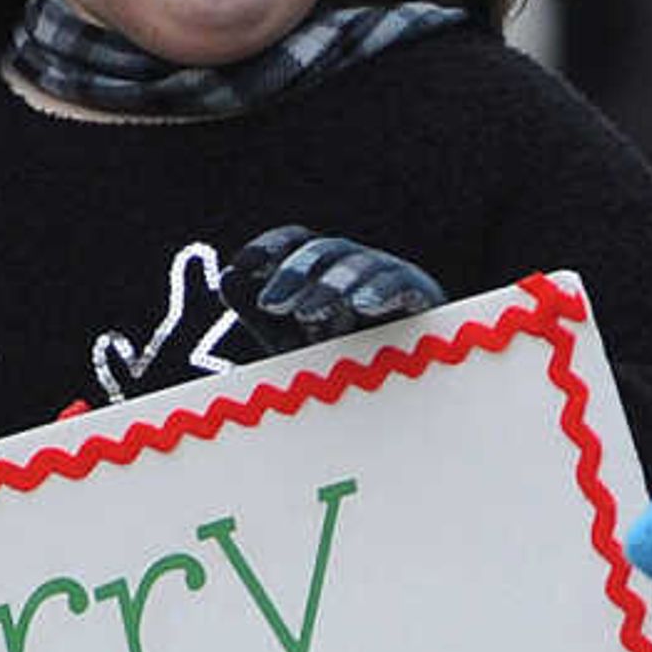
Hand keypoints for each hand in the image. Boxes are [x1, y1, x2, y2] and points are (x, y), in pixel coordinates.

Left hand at [227, 224, 444, 354]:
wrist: (395, 408)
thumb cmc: (341, 372)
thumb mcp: (291, 345)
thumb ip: (259, 314)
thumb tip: (228, 276)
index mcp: (324, 271)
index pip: (296, 243)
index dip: (269, 248)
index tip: (242, 266)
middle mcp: (355, 267)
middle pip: (323, 251)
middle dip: (295, 275)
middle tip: (273, 304)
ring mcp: (389, 277)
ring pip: (358, 265)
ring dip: (331, 287)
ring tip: (307, 314)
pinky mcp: (423, 298)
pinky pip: (401, 285)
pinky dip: (382, 292)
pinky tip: (364, 307)